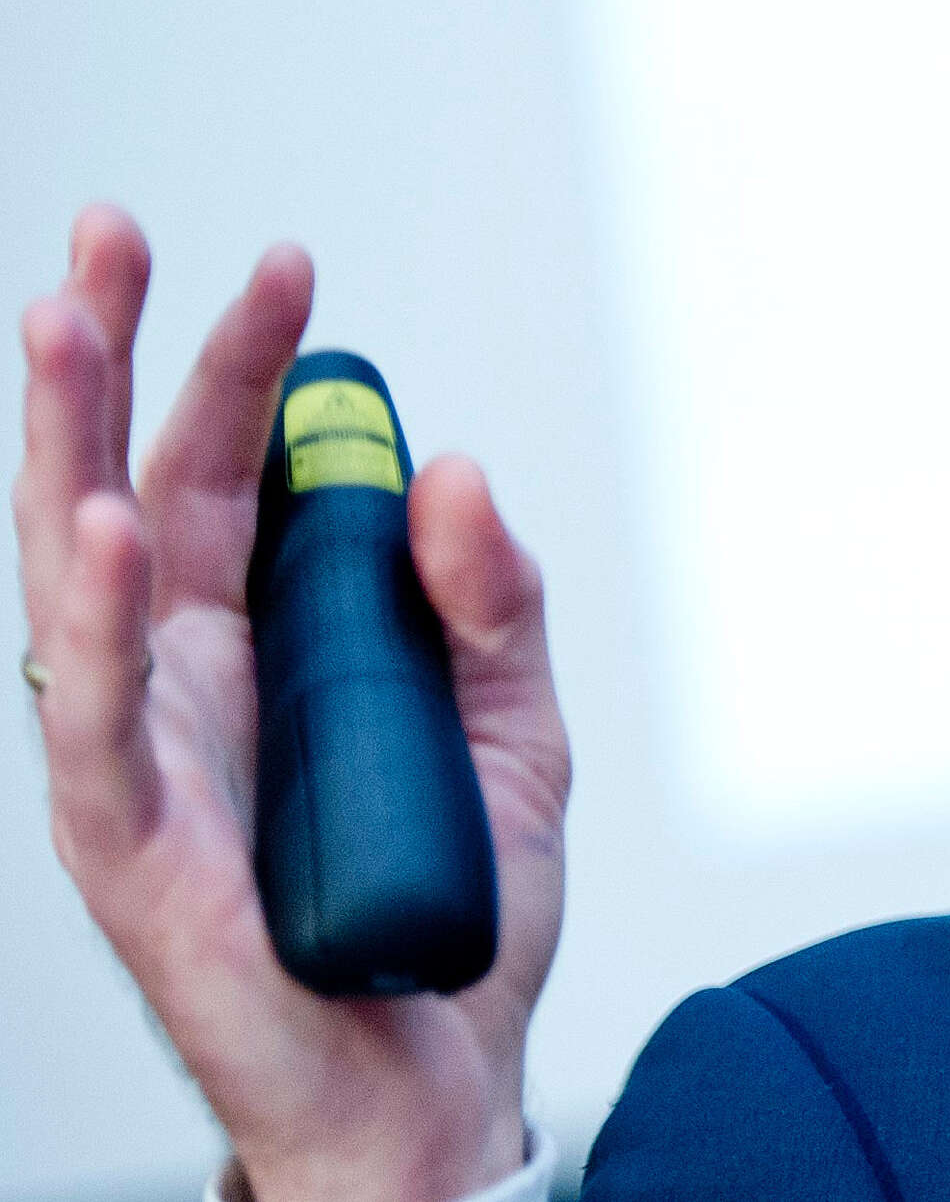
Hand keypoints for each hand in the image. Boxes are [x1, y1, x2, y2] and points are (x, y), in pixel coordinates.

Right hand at [16, 208, 567, 1201]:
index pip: (228, 474)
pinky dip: (99, 622)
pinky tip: (104, 525)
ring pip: (77, 583)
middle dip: (106, 355)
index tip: (278, 263)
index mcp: (252, 648)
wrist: (437, 1089)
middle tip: (104, 230)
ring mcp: (141, 763)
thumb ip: (492, 599)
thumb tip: (455, 472)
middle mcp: (175, 689)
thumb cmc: (452, 915)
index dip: (241, 366)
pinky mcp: (136, 850)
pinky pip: (99, 725)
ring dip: (64, 446)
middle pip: (122, 490)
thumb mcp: (516, 728)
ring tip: (62, 322)